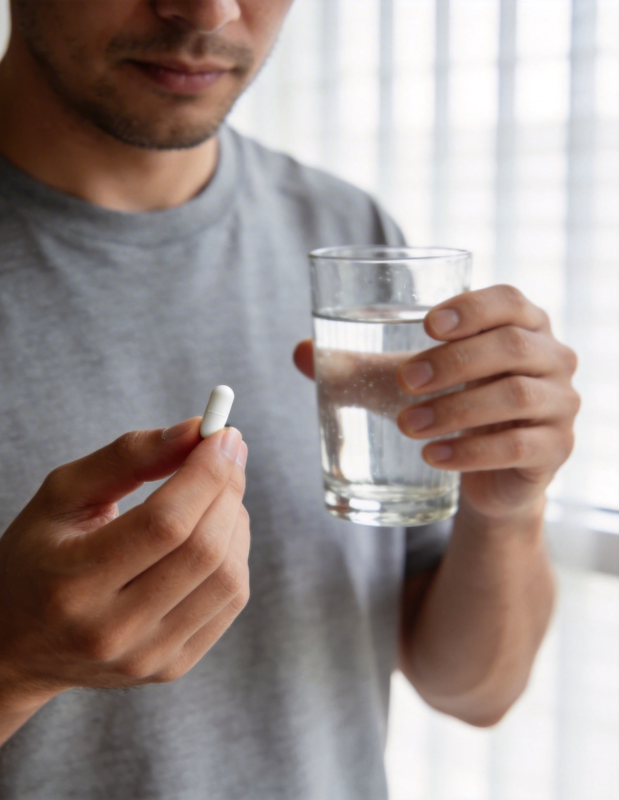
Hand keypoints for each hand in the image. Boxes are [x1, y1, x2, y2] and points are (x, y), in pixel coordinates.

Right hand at [0, 419, 248, 696]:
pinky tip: (216, 531)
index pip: (164, 524)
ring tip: (217, 492)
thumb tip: (195, 430)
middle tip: (227, 450)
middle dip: (227, 489)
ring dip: (235, 520)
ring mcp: (145, 658)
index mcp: (71, 583)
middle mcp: (110, 631)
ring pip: (227, 579)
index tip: (222, 433)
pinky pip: (229, 603)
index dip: (206, 473)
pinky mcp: (169, 668)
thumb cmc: (36, 554)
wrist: (13, 643)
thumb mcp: (62, 494)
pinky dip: (235, 554)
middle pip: (202, 552)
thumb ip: (127, 456)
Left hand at [294, 285, 579, 520]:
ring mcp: (560, 404)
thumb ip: (357, 366)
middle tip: (403, 382)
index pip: (507, 301)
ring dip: (455, 411)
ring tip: (406, 426)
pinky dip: (472, 452)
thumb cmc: (449, 406)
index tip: (427, 325)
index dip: (472, 308)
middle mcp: (550, 357)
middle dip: (452, 363)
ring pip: (515, 397)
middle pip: (509, 348)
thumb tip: (299, 351)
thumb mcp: (405, 382)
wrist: (487, 472)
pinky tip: (433, 457)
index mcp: (520, 325)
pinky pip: (520, 447)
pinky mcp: (554, 450)